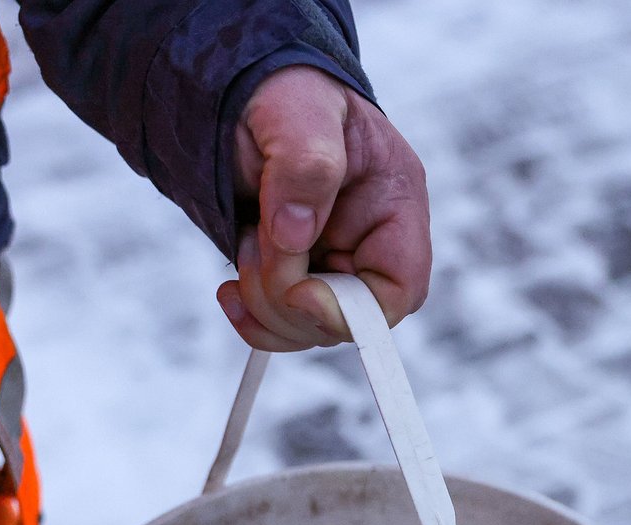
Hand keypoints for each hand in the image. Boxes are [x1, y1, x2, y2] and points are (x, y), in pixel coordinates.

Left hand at [219, 65, 430, 349]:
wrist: (244, 93)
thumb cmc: (282, 90)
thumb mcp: (297, 111)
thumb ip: (306, 166)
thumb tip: (294, 235)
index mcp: (394, 203)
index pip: (401, 288)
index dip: (351, 309)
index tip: (298, 292)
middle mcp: (371, 242)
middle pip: (347, 319)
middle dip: (289, 298)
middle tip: (254, 246)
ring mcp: (334, 263)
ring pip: (309, 329)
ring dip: (264, 300)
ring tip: (245, 241)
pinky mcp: (298, 274)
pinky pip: (283, 324)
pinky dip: (252, 317)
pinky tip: (230, 292)